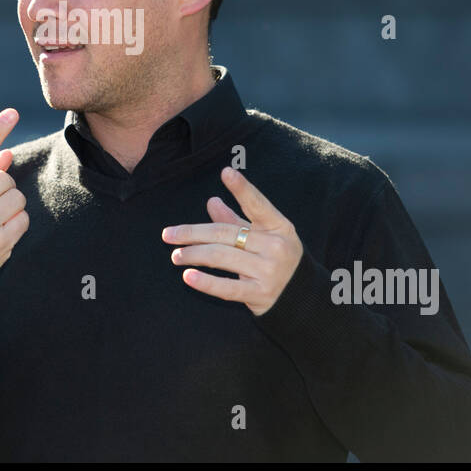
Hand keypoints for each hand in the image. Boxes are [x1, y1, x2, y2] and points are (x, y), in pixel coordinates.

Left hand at [161, 166, 303, 316]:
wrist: (301, 298)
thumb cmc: (276, 259)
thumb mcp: (264, 236)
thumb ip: (237, 220)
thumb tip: (211, 201)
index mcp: (279, 227)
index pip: (258, 204)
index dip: (242, 189)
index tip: (226, 172)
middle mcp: (276, 247)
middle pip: (226, 233)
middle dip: (193, 233)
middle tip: (169, 235)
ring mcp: (269, 272)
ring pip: (222, 257)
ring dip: (193, 255)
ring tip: (175, 255)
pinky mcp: (260, 294)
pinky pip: (227, 288)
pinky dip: (205, 282)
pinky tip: (188, 276)